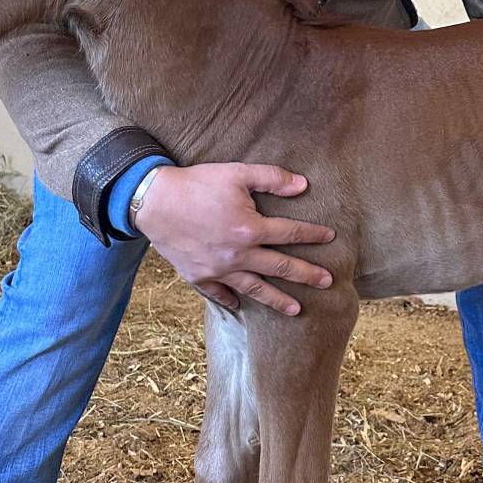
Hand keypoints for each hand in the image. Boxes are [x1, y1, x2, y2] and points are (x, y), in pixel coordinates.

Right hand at [132, 163, 335, 315]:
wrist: (153, 201)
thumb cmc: (196, 183)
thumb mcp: (236, 173)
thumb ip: (271, 178)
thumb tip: (303, 185)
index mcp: (250, 229)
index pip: (290, 234)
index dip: (312, 235)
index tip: (330, 237)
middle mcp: (238, 255)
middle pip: (280, 268)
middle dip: (306, 275)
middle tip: (327, 283)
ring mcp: (218, 270)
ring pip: (254, 289)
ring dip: (277, 300)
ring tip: (296, 309)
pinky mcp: (198, 276)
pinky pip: (219, 294)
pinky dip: (230, 301)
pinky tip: (241, 307)